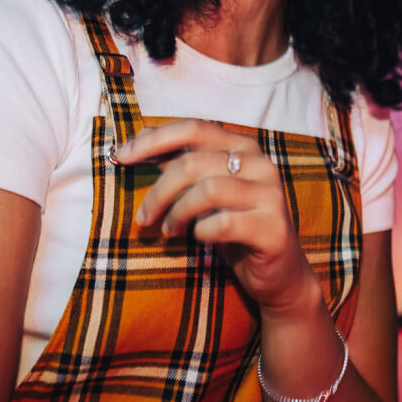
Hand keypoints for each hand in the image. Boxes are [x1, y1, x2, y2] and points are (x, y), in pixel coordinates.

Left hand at [113, 120, 318, 317]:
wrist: (279, 273)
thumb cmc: (236, 228)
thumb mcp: (206, 192)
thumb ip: (181, 164)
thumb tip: (141, 140)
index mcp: (244, 147)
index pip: (195, 128)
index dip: (154, 140)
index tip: (121, 156)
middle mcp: (260, 164)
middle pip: (194, 161)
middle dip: (159, 190)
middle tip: (144, 217)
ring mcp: (270, 194)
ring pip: (207, 190)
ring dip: (177, 213)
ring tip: (169, 231)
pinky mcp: (273, 227)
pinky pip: (223, 223)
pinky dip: (202, 232)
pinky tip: (200, 239)